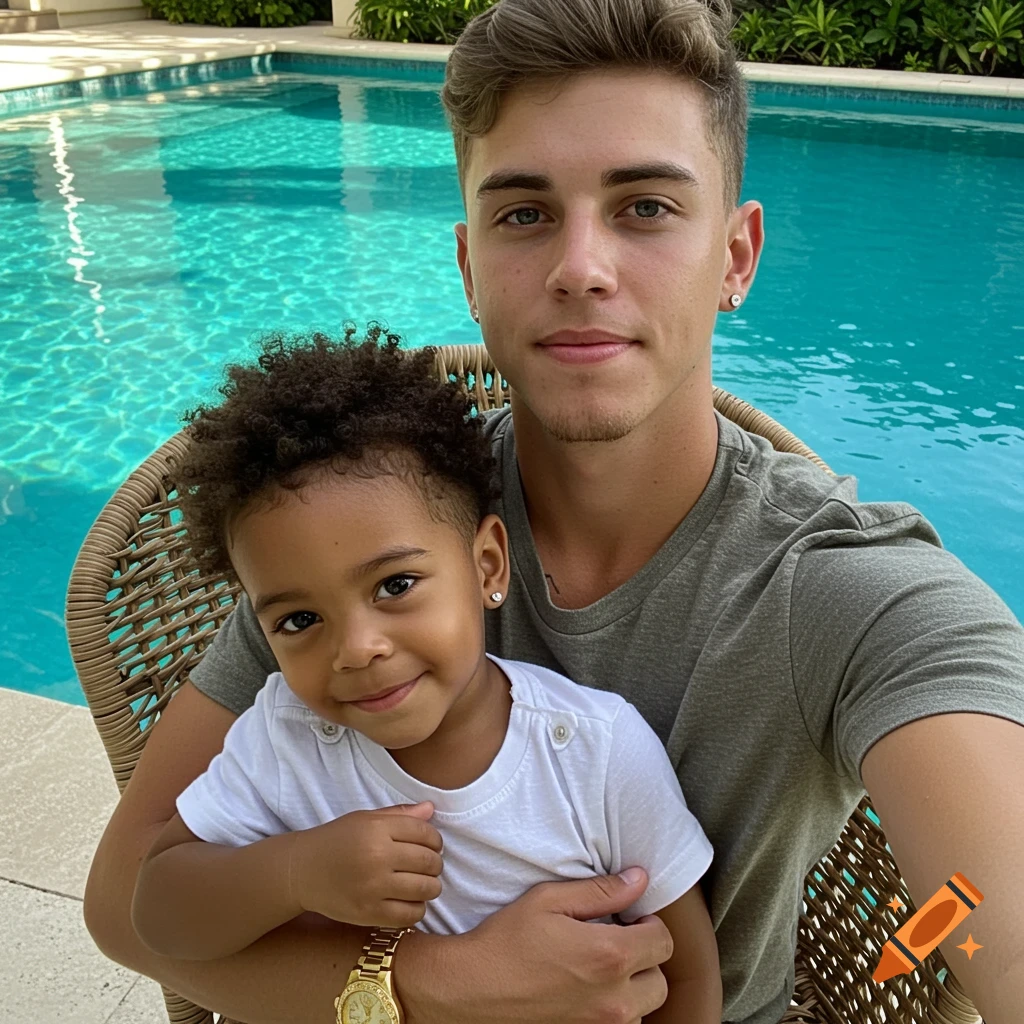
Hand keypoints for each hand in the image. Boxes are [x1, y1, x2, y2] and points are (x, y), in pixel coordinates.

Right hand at [288, 802, 442, 927]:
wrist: (302, 871)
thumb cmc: (337, 840)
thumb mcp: (365, 819)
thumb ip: (399, 814)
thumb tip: (431, 809)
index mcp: (376, 829)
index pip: (424, 832)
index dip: (435, 839)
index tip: (433, 845)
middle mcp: (376, 856)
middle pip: (428, 861)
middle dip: (436, 864)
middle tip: (430, 866)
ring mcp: (373, 887)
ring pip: (425, 889)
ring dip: (432, 886)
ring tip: (424, 883)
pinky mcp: (368, 913)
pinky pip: (410, 915)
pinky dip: (418, 909)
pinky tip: (411, 901)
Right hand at [400, 867, 672, 1023]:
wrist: (470, 989)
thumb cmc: (506, 941)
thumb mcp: (548, 900)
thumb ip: (600, 891)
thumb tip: (639, 879)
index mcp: (608, 956)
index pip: (663, 941)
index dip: (647, 924)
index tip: (627, 918)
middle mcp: (613, 998)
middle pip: (660, 980)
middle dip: (646, 957)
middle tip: (617, 941)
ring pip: (644, 1008)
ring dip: (633, 987)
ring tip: (601, 967)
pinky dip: (614, 1008)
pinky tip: (587, 988)